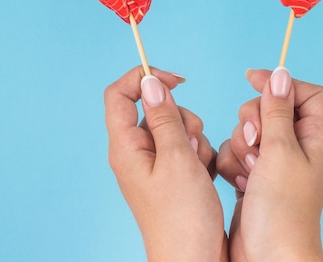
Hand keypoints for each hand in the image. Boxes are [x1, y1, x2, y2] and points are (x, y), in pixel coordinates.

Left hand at [105, 66, 227, 261]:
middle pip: (155, 108)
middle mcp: (135, 153)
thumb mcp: (177, 158)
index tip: (177, 80)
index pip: (119, 94)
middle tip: (189, 145)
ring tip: (198, 166)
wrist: (196, 259)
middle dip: (181, 118)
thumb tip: (149, 81)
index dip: (144, 78)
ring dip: (194, 138)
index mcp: (125, 148)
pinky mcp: (171, 174)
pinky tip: (203, 175)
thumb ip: (165, 116)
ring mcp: (154, 164)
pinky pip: (186, 146)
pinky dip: (198, 154)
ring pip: (175, 126)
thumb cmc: (183, 218)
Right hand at [216, 68, 322, 261]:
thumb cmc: (283, 208)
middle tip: (256, 141)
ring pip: (250, 129)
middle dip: (254, 119)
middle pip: (272, 107)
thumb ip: (277, 109)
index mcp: (317, 137)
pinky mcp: (255, 174)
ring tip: (251, 169)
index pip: (306, 92)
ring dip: (242, 145)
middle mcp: (298, 146)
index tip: (251, 80)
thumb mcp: (280, 150)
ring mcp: (276, 162)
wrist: (268, 256)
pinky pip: (237, 151)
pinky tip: (240, 181)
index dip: (281, 83)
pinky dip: (233, 162)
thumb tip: (280, 75)